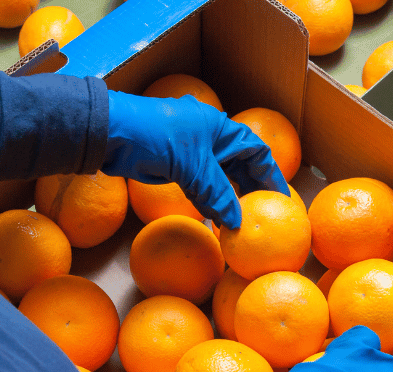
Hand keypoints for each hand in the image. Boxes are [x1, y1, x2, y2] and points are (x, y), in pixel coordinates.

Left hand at [101, 91, 287, 229]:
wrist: (112, 133)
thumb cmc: (156, 137)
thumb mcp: (193, 167)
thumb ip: (218, 195)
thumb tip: (237, 222)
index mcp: (221, 128)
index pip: (256, 151)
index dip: (271, 174)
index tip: (280, 197)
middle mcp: (211, 138)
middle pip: (241, 165)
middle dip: (252, 189)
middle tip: (262, 214)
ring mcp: (193, 153)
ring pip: (220, 178)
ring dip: (229, 199)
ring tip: (241, 221)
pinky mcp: (177, 166)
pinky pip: (201, 186)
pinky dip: (209, 201)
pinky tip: (215, 219)